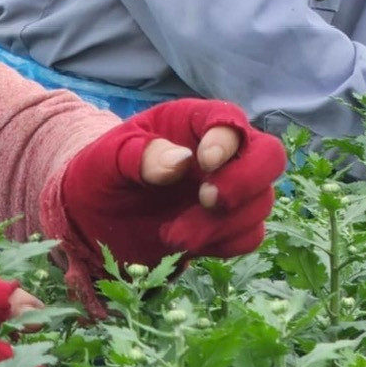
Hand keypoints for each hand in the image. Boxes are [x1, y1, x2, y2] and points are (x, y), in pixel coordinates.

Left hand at [59, 99, 286, 271]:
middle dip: (246, 181)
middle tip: (207, 200)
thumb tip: (180, 162)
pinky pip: (250, 236)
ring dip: (222, 224)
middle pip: (270, 157)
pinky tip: (183, 245)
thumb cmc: (102, 175)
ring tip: (170, 235)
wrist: (95, 218)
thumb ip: (140, 154)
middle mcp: (224, 153)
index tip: (204, 162)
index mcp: (195, 123)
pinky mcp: (229, 227)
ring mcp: (232, 190)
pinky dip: (222, 244)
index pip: (231, 121)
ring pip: (261, 202)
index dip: (227, 141)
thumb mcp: (106, 159)